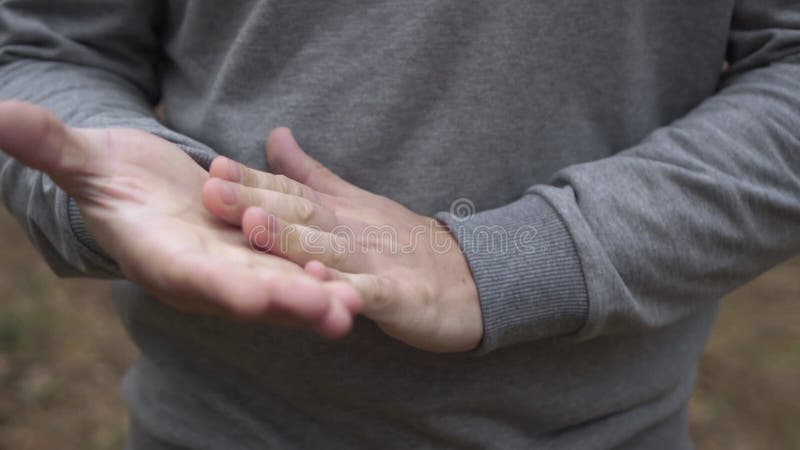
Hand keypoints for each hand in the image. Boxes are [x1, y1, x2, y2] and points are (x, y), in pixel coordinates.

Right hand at [0, 102, 360, 337]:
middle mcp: (201, 271)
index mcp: (160, 255)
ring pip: (279, 284)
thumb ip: (50, 146)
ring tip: (358, 302)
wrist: (141, 185)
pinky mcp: (259, 253)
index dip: (222, 286)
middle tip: (334, 313)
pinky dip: (321, 271)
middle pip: (248, 290)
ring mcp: (234, 265)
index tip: (255, 297)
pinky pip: (294, 264)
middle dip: (288, 303)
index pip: (191, 275)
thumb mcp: (83, 159)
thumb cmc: (108, 173)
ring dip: (317, 295)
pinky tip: (357, 276)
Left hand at [202, 128, 482, 351]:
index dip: (252, 180)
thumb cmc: (403, 243)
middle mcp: (352, 231)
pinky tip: (317, 280)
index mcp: (339, 212)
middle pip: (301, 215)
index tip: (212, 166)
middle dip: (255, 202)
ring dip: (290, 237)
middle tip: (213, 190)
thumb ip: (312, 175)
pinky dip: (343, 285)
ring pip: (328, 249)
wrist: (468, 281)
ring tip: (254, 225)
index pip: (291, 191)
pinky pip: (368, 291)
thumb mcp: (355, 204)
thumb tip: (275, 136)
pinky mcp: (398, 297)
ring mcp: (375, 263)